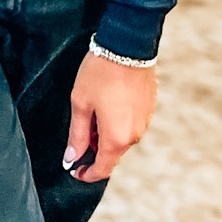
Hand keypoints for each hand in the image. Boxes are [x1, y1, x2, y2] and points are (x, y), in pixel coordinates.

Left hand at [63, 52, 157, 184]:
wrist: (128, 47)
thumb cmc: (100, 74)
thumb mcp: (80, 104)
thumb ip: (76, 136)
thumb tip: (71, 159)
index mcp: (116, 138)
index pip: (102, 169)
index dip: (86, 174)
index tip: (74, 170)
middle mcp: (134, 136)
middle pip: (111, 154)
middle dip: (93, 149)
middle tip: (80, 127)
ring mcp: (144, 123)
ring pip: (121, 139)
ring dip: (105, 134)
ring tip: (91, 110)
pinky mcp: (149, 110)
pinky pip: (131, 126)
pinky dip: (117, 123)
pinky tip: (107, 104)